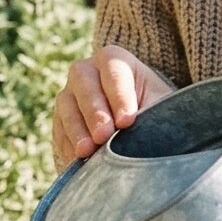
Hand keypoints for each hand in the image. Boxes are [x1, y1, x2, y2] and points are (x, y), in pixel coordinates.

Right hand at [52, 45, 177, 164]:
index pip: (113, 70)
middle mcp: (87, 72)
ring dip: (77, 130)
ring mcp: (70, 94)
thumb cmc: (155, 110)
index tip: (127, 122)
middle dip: (94, 112)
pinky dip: (68, 145)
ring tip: (87, 151)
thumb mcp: (162, 107)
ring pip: (67, 106)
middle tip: (104, 136)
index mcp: (115, 60)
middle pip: (84, 83)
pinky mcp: (61, 120)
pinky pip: (59, 129)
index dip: (119, 96)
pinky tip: (78, 160)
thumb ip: (156, 113)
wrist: (139, 124)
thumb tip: (150, 133)